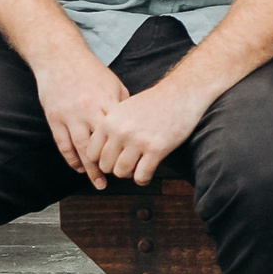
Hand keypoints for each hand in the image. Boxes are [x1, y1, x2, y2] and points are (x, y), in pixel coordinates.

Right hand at [32, 54, 128, 187]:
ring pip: (81, 149)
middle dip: (110, 164)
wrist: (60, 57)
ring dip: (90, 169)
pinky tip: (79, 168)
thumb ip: (123, 104)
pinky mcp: (54, 118)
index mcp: (107, 101)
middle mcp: (89, 110)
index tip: (134, 162)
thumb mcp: (113, 84)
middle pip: (101, 144)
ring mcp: (70, 115)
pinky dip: (71, 159)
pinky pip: (63, 144)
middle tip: (117, 179)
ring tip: (98, 182)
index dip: (127, 149)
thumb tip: (136, 124)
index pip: (120, 132)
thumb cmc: (90, 71)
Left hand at [92, 79, 214, 186]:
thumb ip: (110, 128)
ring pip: (121, 172)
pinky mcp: (157, 149)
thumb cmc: (154, 103)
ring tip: (137, 167)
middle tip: (127, 163)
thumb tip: (99, 152)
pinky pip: (141, 176)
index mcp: (110, 121)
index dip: (101, 160)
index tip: (112, 159)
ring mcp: (138, 140)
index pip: (91, 153)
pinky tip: (148, 172)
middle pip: (105, 165)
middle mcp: (120, 131)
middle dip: (115, 168)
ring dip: (129, 174)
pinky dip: (143, 179)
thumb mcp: (124, 109)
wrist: (181, 94)